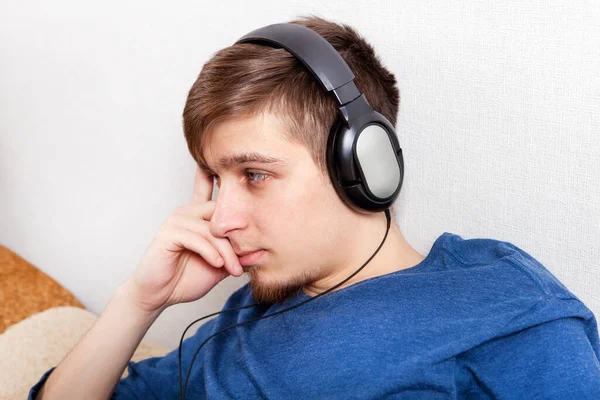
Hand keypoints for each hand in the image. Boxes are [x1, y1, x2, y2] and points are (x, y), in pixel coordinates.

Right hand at [128, 166, 241, 312]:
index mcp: (200, 217)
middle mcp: (188, 213)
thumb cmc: (187, 279)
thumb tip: (263, 252)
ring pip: (211, 230)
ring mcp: (177, 221)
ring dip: (227, 252)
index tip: (246, 175)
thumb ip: (238, 257)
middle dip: (236, 239)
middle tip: (245, 260)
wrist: (161, 296)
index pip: (213, 191)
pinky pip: (196, 238)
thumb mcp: (220, 267)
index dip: (225, 180)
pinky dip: (210, 252)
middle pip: (222, 214)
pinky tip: (217, 264)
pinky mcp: (168, 234)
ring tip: (234, 269)